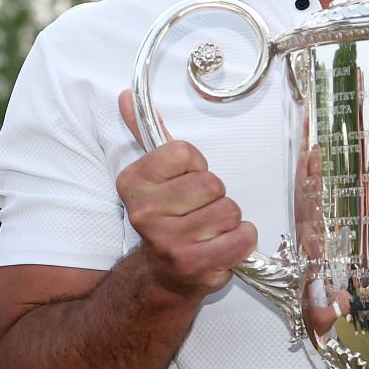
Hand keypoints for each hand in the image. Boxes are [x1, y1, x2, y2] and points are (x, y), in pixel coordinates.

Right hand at [115, 89, 258, 298]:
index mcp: (133, 182)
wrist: (164, 273)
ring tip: (210, 230)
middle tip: (199, 211)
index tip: (184, 182)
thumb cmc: (168, 216)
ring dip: (229, 221)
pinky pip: (241, 238)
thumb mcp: (154, 174)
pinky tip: (222, 246)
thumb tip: (126, 95)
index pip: (184, 152)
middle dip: (216, 197)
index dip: (195, 166)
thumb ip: (145, 133)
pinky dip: (242, 240)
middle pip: (212, 184)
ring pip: (229, 211)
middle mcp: (145, 213)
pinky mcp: (194, 265)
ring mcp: (168, 241)